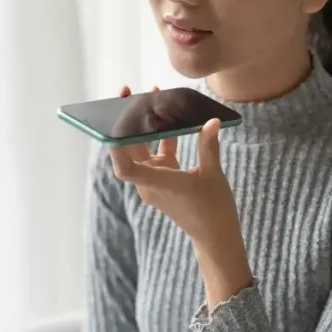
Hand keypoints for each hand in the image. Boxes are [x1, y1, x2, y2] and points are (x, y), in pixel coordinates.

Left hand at [108, 85, 239, 243]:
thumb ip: (208, 146)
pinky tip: (169, 117)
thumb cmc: (214, 211)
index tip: (115, 118)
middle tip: (128, 93)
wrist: (216, 238)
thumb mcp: (213, 175)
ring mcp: (154, 181)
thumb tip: (210, 121)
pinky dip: (161, 138)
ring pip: (141, 148)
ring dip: (144, 126)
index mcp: (156, 184)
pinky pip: (156, 154)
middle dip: (127, 121)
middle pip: (128, 149)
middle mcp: (148, 182)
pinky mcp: (163, 180)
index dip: (116, 144)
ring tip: (150, 96)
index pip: (124, 166)